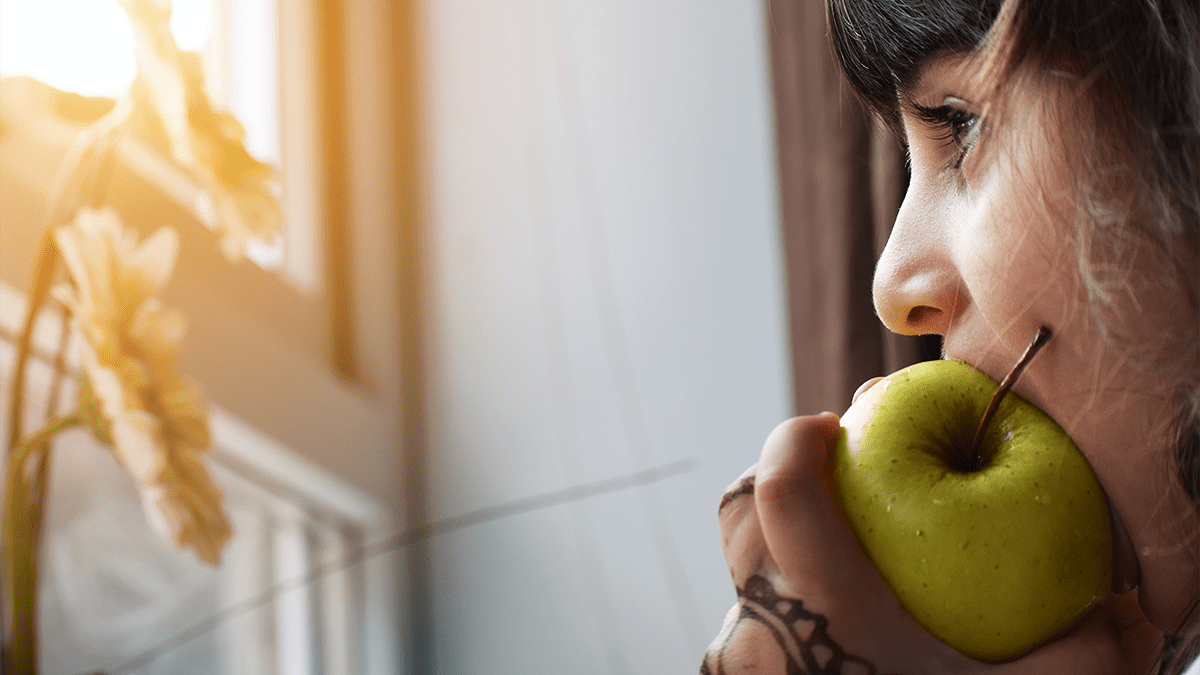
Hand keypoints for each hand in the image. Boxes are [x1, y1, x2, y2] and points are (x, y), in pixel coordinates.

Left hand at [702, 412, 1149, 673]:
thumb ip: (1081, 660)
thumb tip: (1120, 615)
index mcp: (822, 610)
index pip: (776, 490)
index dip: (793, 440)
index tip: (829, 425)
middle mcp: (761, 629)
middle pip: (739, 515)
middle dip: (781, 479)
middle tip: (837, 474)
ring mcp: (740, 663)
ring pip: (741, 571)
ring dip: (780, 543)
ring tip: (842, 548)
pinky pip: (749, 619)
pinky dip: (781, 597)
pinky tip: (836, 622)